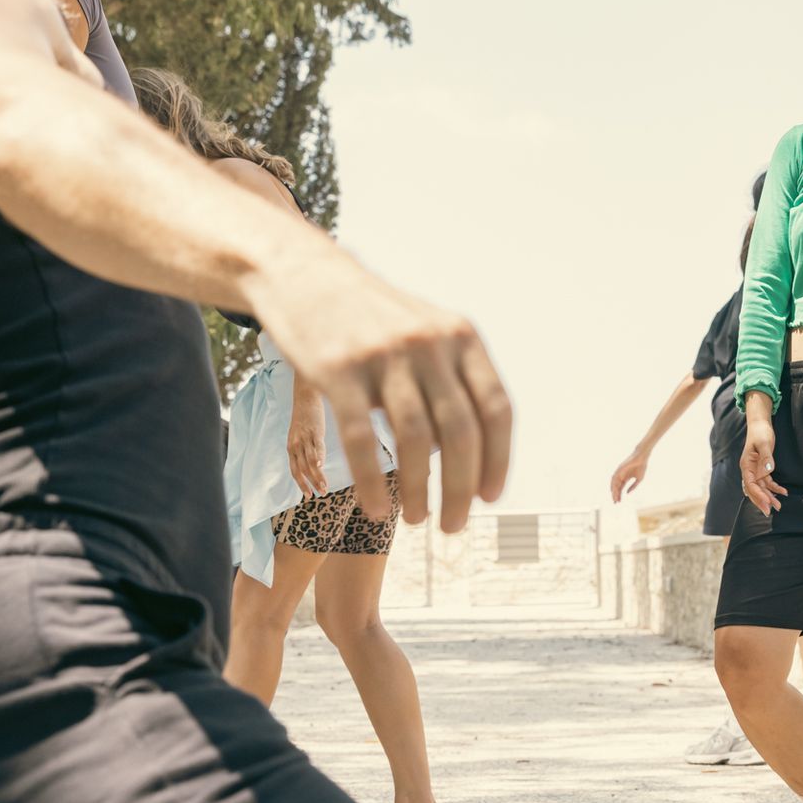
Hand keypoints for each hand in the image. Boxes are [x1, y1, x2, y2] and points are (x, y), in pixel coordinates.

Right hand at [250, 261, 510, 533]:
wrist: (304, 275)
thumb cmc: (371, 319)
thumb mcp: (426, 332)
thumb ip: (455, 380)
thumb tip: (476, 454)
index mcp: (461, 336)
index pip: (496, 408)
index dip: (498, 460)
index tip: (490, 498)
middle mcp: (429, 343)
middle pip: (461, 432)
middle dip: (462, 489)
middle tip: (454, 526)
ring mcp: (384, 355)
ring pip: (416, 441)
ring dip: (421, 491)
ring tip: (416, 518)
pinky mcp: (338, 370)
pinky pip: (362, 440)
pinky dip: (373, 483)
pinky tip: (376, 510)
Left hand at [286, 392, 328, 499]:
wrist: (305, 396)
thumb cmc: (305, 416)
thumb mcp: (300, 435)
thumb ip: (304, 449)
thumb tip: (315, 463)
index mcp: (291, 448)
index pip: (295, 471)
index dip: (301, 484)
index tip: (308, 496)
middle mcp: (296, 445)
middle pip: (303, 469)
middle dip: (311, 484)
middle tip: (320, 495)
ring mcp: (305, 438)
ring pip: (310, 461)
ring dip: (318, 476)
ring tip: (325, 487)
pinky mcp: (315, 430)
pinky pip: (317, 446)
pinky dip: (319, 456)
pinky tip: (322, 465)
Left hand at [610, 450, 647, 502]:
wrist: (642, 457)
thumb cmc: (641, 467)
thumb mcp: (639, 479)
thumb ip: (633, 486)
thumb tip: (627, 493)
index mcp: (625, 478)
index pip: (620, 488)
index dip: (619, 495)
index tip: (619, 502)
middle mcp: (621, 476)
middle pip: (616, 487)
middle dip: (615, 495)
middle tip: (615, 502)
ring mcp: (619, 472)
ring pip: (614, 483)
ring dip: (614, 490)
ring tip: (614, 497)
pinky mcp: (619, 468)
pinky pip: (614, 477)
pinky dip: (613, 483)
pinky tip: (613, 489)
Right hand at [740, 420, 786, 514]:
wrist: (760, 425)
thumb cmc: (760, 433)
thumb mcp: (764, 443)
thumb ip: (766, 457)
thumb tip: (768, 470)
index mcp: (746, 465)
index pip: (750, 485)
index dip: (758, 495)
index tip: (767, 503)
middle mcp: (749, 470)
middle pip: (754, 490)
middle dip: (761, 501)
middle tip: (770, 511)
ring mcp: (755, 471)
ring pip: (761, 488)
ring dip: (769, 497)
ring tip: (778, 506)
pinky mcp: (762, 469)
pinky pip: (767, 482)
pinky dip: (774, 488)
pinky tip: (783, 492)